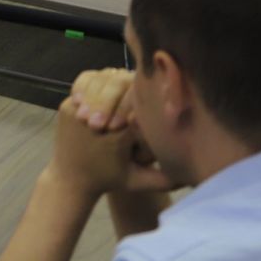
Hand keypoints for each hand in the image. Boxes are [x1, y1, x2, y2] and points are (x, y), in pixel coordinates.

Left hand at [46, 77, 173, 200]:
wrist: (70, 179)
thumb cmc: (108, 179)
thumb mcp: (138, 182)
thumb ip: (165, 179)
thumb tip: (193, 174)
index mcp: (118, 135)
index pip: (138, 100)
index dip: (147, 94)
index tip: (151, 98)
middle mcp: (96, 120)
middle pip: (119, 82)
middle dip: (127, 85)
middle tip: (131, 89)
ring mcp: (78, 110)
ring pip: (101, 78)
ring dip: (113, 81)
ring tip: (121, 88)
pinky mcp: (67, 105)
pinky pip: (84, 81)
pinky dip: (96, 79)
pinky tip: (105, 84)